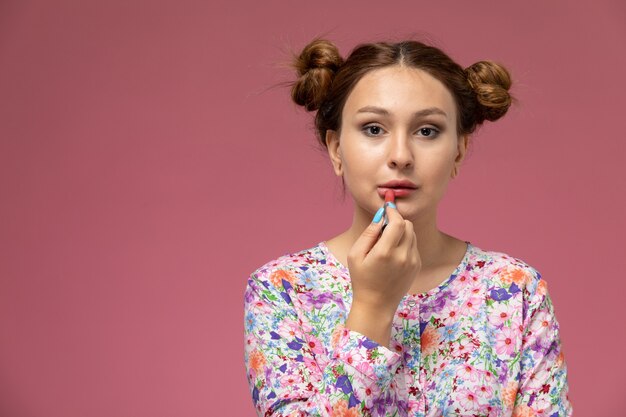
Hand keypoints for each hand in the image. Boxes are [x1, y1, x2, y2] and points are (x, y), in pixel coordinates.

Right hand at [345, 203, 420, 344]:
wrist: (377, 304)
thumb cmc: (362, 278)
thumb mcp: (356, 255)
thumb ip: (369, 233)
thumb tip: (380, 215)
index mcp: (385, 252)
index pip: (397, 222)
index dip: (392, 211)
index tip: (387, 206)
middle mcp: (402, 256)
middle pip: (407, 225)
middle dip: (396, 220)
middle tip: (384, 226)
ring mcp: (412, 261)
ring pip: (412, 233)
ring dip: (401, 231)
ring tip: (387, 243)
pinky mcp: (416, 265)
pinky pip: (413, 245)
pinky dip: (404, 242)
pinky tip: (393, 254)